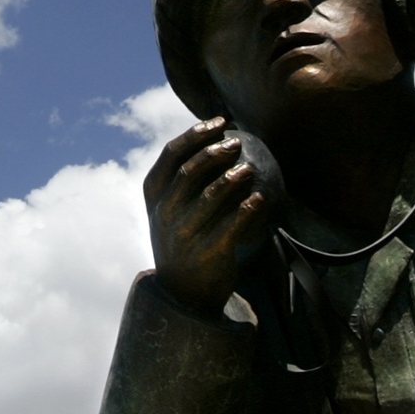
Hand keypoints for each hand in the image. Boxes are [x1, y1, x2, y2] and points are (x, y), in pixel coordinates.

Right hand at [145, 117, 280, 316]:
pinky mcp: (207, 253)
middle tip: (237, 142)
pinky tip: (261, 198)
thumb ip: (182, 177)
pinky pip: (231, 226)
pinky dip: (248, 210)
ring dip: (233, 178)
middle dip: (215, 151)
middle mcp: (165, 212)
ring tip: (250, 168)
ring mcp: (185, 234)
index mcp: (154, 195)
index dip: (196, 133)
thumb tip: (214, 135)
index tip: (220, 121)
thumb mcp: (168, 207)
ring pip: (211, 197)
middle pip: (190, 171)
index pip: (171, 154)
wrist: (182, 291)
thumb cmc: (182, 237)